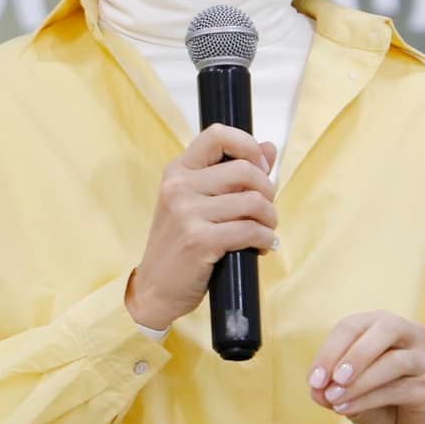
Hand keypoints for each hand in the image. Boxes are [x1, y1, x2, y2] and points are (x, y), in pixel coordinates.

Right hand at [124, 124, 277, 331]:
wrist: (155, 288)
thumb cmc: (180, 244)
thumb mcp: (198, 202)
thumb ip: (232, 174)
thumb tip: (269, 148)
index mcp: (178, 171)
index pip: (217, 134)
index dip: (248, 146)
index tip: (259, 168)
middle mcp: (179, 186)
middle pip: (244, 170)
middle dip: (267, 191)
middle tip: (266, 211)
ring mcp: (186, 213)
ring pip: (252, 201)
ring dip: (269, 218)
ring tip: (265, 230)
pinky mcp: (198, 241)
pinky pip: (249, 231)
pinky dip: (264, 239)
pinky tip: (262, 247)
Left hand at [308, 311, 424, 423]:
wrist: (401, 421)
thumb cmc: (369, 391)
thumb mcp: (342, 386)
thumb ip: (328, 385)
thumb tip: (317, 390)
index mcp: (379, 323)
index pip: (353, 325)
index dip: (331, 350)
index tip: (314, 379)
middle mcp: (406, 333)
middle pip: (386, 328)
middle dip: (355, 354)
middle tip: (333, 380)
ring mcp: (421, 359)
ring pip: (394, 361)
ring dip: (360, 381)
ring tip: (335, 399)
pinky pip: (399, 389)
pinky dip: (368, 399)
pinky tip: (347, 408)